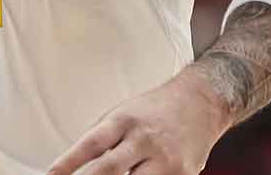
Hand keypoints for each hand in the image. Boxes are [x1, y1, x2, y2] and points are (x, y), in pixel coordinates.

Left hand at [47, 71, 230, 174]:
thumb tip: (73, 165)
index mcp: (124, 120)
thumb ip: (101, 139)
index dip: (69, 162)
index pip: (91, 144)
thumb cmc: (155, 110)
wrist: (201, 102)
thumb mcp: (122, 113)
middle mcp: (144, 140)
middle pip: (110, 168)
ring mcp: (165, 161)